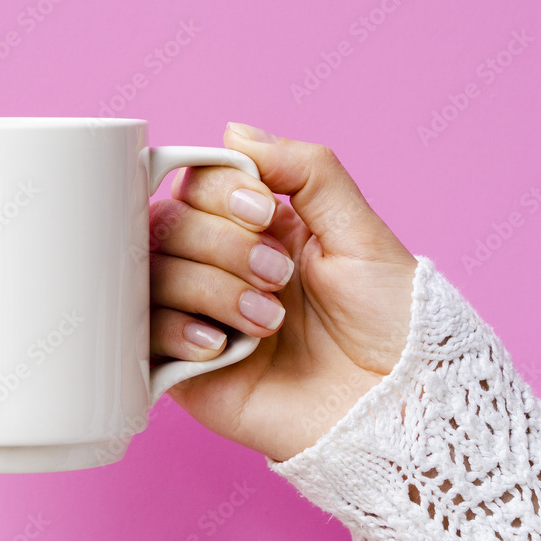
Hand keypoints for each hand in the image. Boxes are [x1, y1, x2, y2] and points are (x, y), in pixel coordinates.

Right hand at [149, 123, 417, 461]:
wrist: (395, 408)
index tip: (264, 213)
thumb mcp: (360, 232)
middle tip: (279, 278)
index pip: (198, 184)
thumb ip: (306, 171)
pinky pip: (145, 335)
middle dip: (223, 246)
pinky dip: (178, 331)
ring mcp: (199, 317)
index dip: (219, 191)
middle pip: (166, 224)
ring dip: (212, 290)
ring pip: (154, 275)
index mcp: (258, 230)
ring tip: (268, 323)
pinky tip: (222, 347)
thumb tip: (233, 132)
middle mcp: (220, 268)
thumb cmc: (390, 325)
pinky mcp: (185, 369)